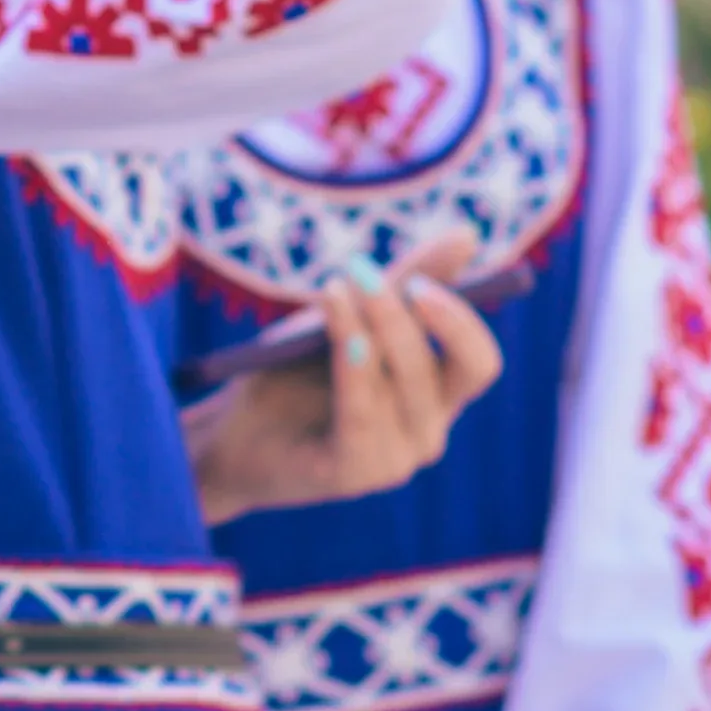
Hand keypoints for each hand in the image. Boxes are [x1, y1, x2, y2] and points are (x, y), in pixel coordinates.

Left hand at [185, 232, 505, 516]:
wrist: (231, 432)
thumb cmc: (294, 372)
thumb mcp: (348, 317)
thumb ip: (405, 281)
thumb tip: (470, 234)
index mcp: (435, 396)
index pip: (479, 361)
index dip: (461, 318)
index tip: (418, 278)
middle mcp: (427, 430)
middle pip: (453, 371)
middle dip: (410, 317)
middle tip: (366, 272)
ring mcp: (396, 459)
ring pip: (404, 386)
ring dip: (369, 329)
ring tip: (331, 291)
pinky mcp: (355, 475)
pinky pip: (363, 416)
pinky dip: (354, 367)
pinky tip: (343, 332)